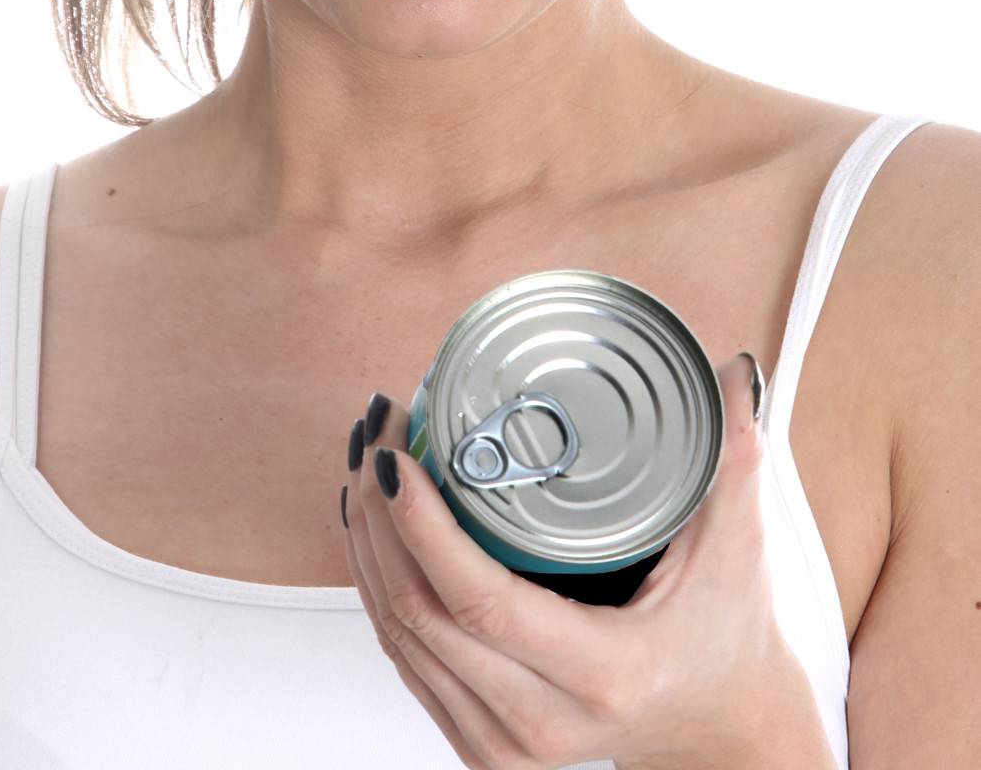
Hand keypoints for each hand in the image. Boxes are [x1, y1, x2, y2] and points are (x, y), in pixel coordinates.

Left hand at [341, 354, 824, 769]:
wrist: (722, 727)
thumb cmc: (727, 636)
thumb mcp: (737, 548)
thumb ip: (735, 456)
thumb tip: (733, 370)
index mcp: (602, 671)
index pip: (479, 600)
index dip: (422, 525)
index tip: (398, 455)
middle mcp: (542, 721)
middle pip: (420, 614)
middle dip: (379, 516)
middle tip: (381, 433)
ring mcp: (502, 744)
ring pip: (399, 638)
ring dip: (366, 546)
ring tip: (368, 461)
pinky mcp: (479, 743)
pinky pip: (406, 660)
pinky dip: (377, 588)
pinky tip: (373, 528)